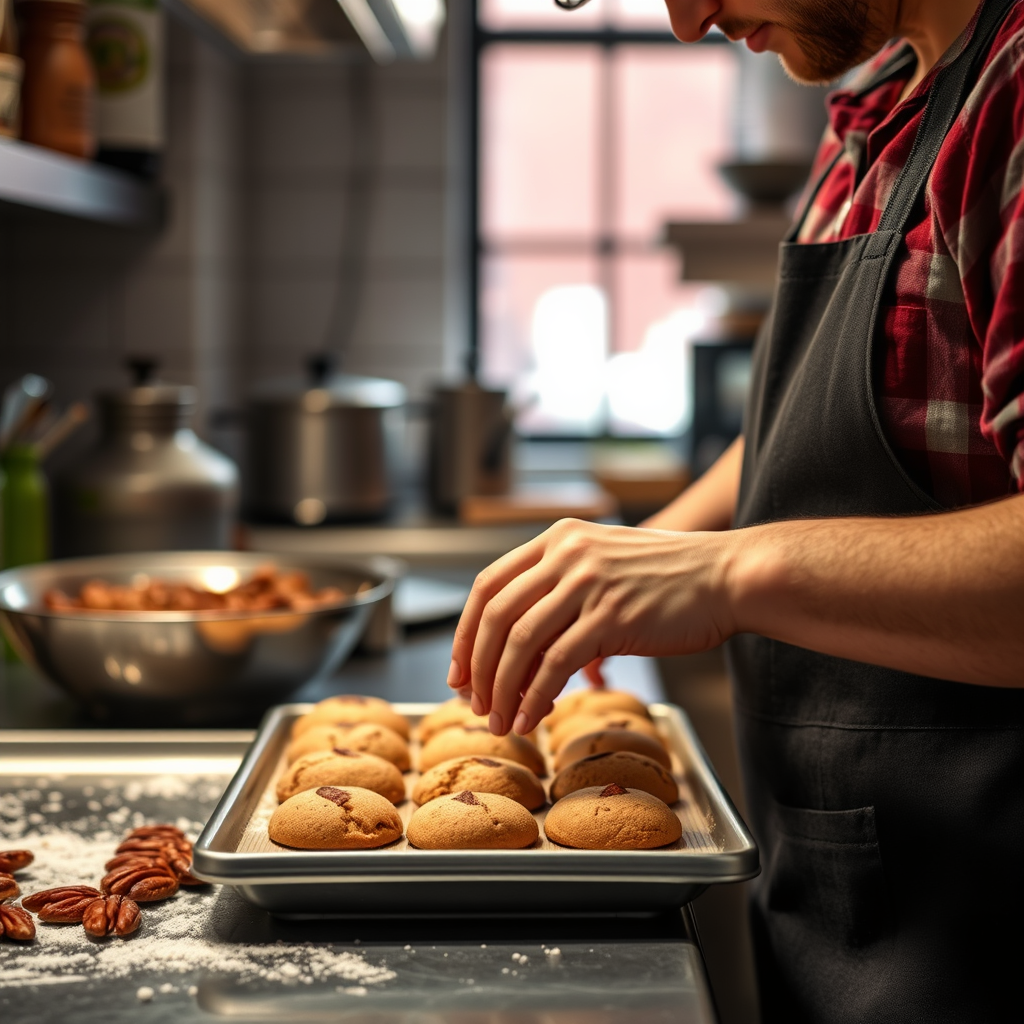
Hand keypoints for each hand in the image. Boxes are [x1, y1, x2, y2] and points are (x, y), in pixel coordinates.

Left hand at [447, 518, 736, 735]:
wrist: (728, 575)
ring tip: (498, 721)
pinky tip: (531, 718)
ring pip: (519, 642)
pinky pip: (556, 663)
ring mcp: (588, 582)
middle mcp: (567, 553)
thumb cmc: (671, 579)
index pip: (488, 584)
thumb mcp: (605, 565)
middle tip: (472, 703)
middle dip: (476, 666)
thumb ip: (563, 596)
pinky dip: (536, 696)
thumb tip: (528, 658)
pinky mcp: (611, 616)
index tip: (459, 670)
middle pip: (495, 614)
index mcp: (558, 539)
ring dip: (501, 689)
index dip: (464, 632)